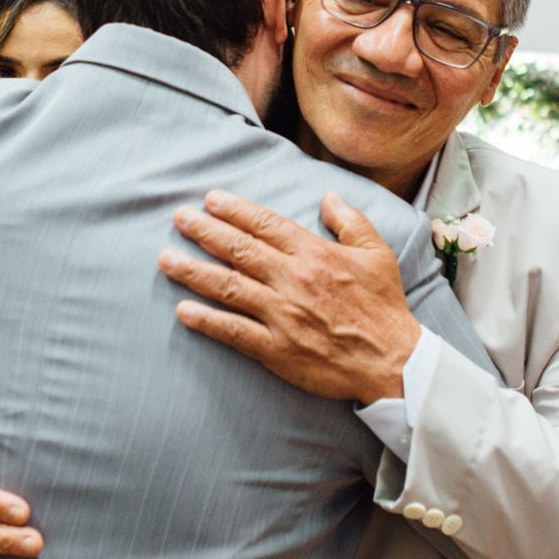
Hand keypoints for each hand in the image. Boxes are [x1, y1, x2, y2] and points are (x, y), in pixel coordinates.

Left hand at [157, 190, 419, 404]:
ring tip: (165, 259)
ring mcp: (282, 314)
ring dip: (193, 271)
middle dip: (204, 231)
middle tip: (179, 218)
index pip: (265, 225)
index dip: (235, 210)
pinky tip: (183, 311)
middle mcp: (293, 279)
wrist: (393, 362)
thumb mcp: (377, 254)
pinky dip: (206, 321)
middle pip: (238, 249)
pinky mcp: (276, 348)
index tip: (210, 200)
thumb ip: (350, 221)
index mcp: (315, 254)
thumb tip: (327, 195)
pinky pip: (234, 331)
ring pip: (228, 286)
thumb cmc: (384, 308)